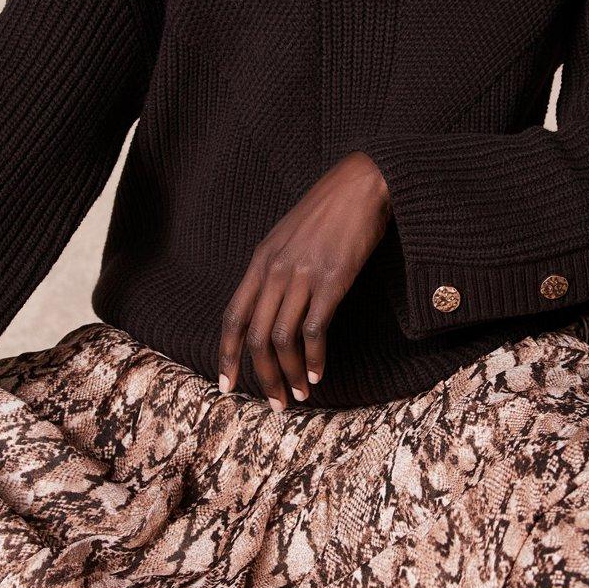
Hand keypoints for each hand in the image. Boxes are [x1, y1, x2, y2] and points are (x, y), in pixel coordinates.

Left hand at [217, 150, 391, 408]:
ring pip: (281, 339)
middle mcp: (275, 270)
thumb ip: (276, 269)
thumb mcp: (289, 237)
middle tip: (274, 403)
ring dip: (288, 373)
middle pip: (255, 336)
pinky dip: (314, 358)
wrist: (362, 184)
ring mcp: (302, 275)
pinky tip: (319, 373)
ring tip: (299, 394)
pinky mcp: (332, 280)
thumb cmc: (329, 212)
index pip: (233, 318)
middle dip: (261, 376)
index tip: (227, 386)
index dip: (227, 356)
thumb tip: (271, 306)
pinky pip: (313, 330)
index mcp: (260, 261)